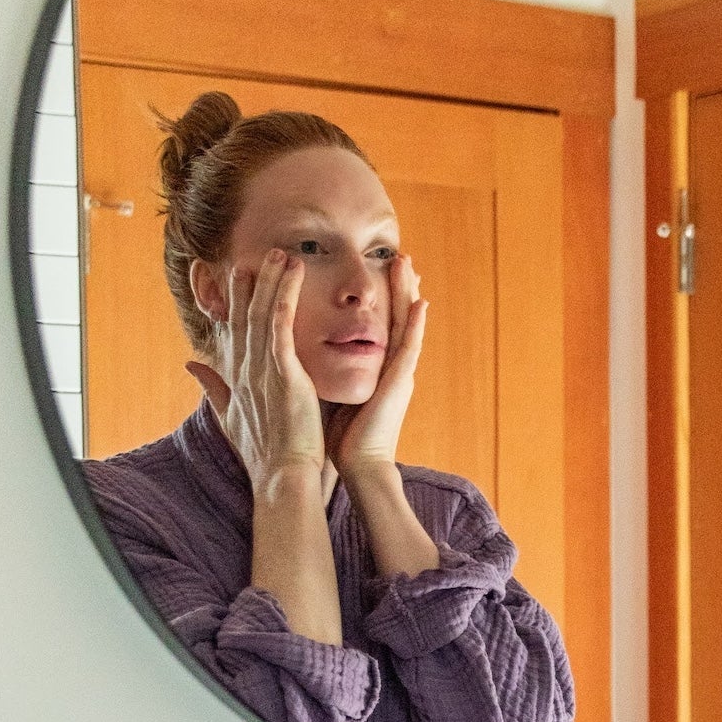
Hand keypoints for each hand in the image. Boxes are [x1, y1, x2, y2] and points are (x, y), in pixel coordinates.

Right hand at [185, 249, 327, 500]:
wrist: (283, 475)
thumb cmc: (266, 453)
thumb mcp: (232, 417)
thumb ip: (213, 389)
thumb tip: (192, 364)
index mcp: (236, 381)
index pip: (230, 334)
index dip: (227, 306)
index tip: (227, 279)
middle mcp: (243, 370)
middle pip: (240, 317)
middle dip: (244, 285)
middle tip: (248, 256)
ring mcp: (260, 368)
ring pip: (259, 313)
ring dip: (267, 280)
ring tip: (277, 252)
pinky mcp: (280, 369)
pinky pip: (279, 321)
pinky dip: (283, 293)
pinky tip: (290, 270)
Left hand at [329, 253, 427, 485]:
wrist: (359, 466)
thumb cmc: (341, 437)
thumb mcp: (331, 394)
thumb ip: (325, 372)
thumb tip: (301, 357)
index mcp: (377, 368)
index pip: (380, 324)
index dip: (382, 297)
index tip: (381, 270)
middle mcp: (392, 366)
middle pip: (396, 316)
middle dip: (399, 286)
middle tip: (400, 255)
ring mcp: (399, 373)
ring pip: (406, 324)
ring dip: (408, 293)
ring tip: (407, 263)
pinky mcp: (399, 383)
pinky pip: (410, 348)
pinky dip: (417, 325)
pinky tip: (421, 303)